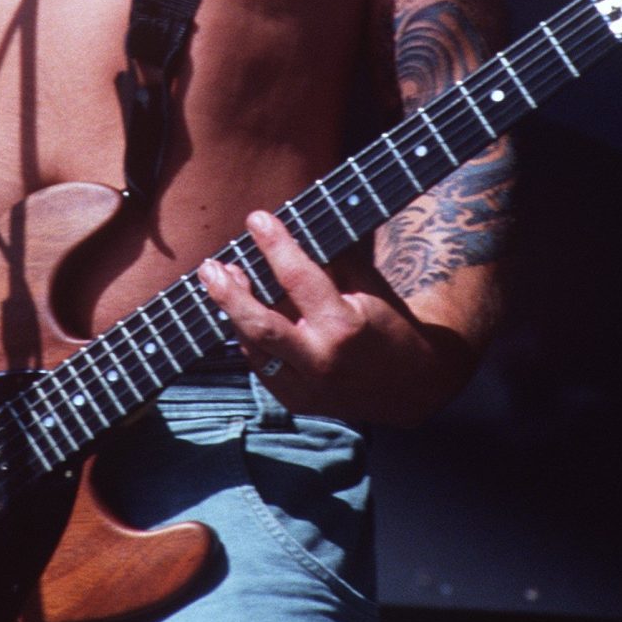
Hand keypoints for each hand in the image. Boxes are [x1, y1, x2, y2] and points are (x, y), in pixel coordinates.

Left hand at [199, 211, 471, 425]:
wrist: (411, 385)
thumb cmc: (387, 322)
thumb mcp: (367, 285)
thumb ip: (331, 259)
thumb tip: (294, 223)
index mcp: (344, 325)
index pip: (298, 278)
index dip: (274, 245)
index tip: (256, 218)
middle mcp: (321, 359)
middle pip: (260, 325)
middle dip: (229, 294)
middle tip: (210, 266)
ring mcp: (308, 388)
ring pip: (253, 349)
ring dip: (232, 312)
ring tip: (219, 281)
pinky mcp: (298, 403)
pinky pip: (261, 368)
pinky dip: (247, 339)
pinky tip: (240, 313)